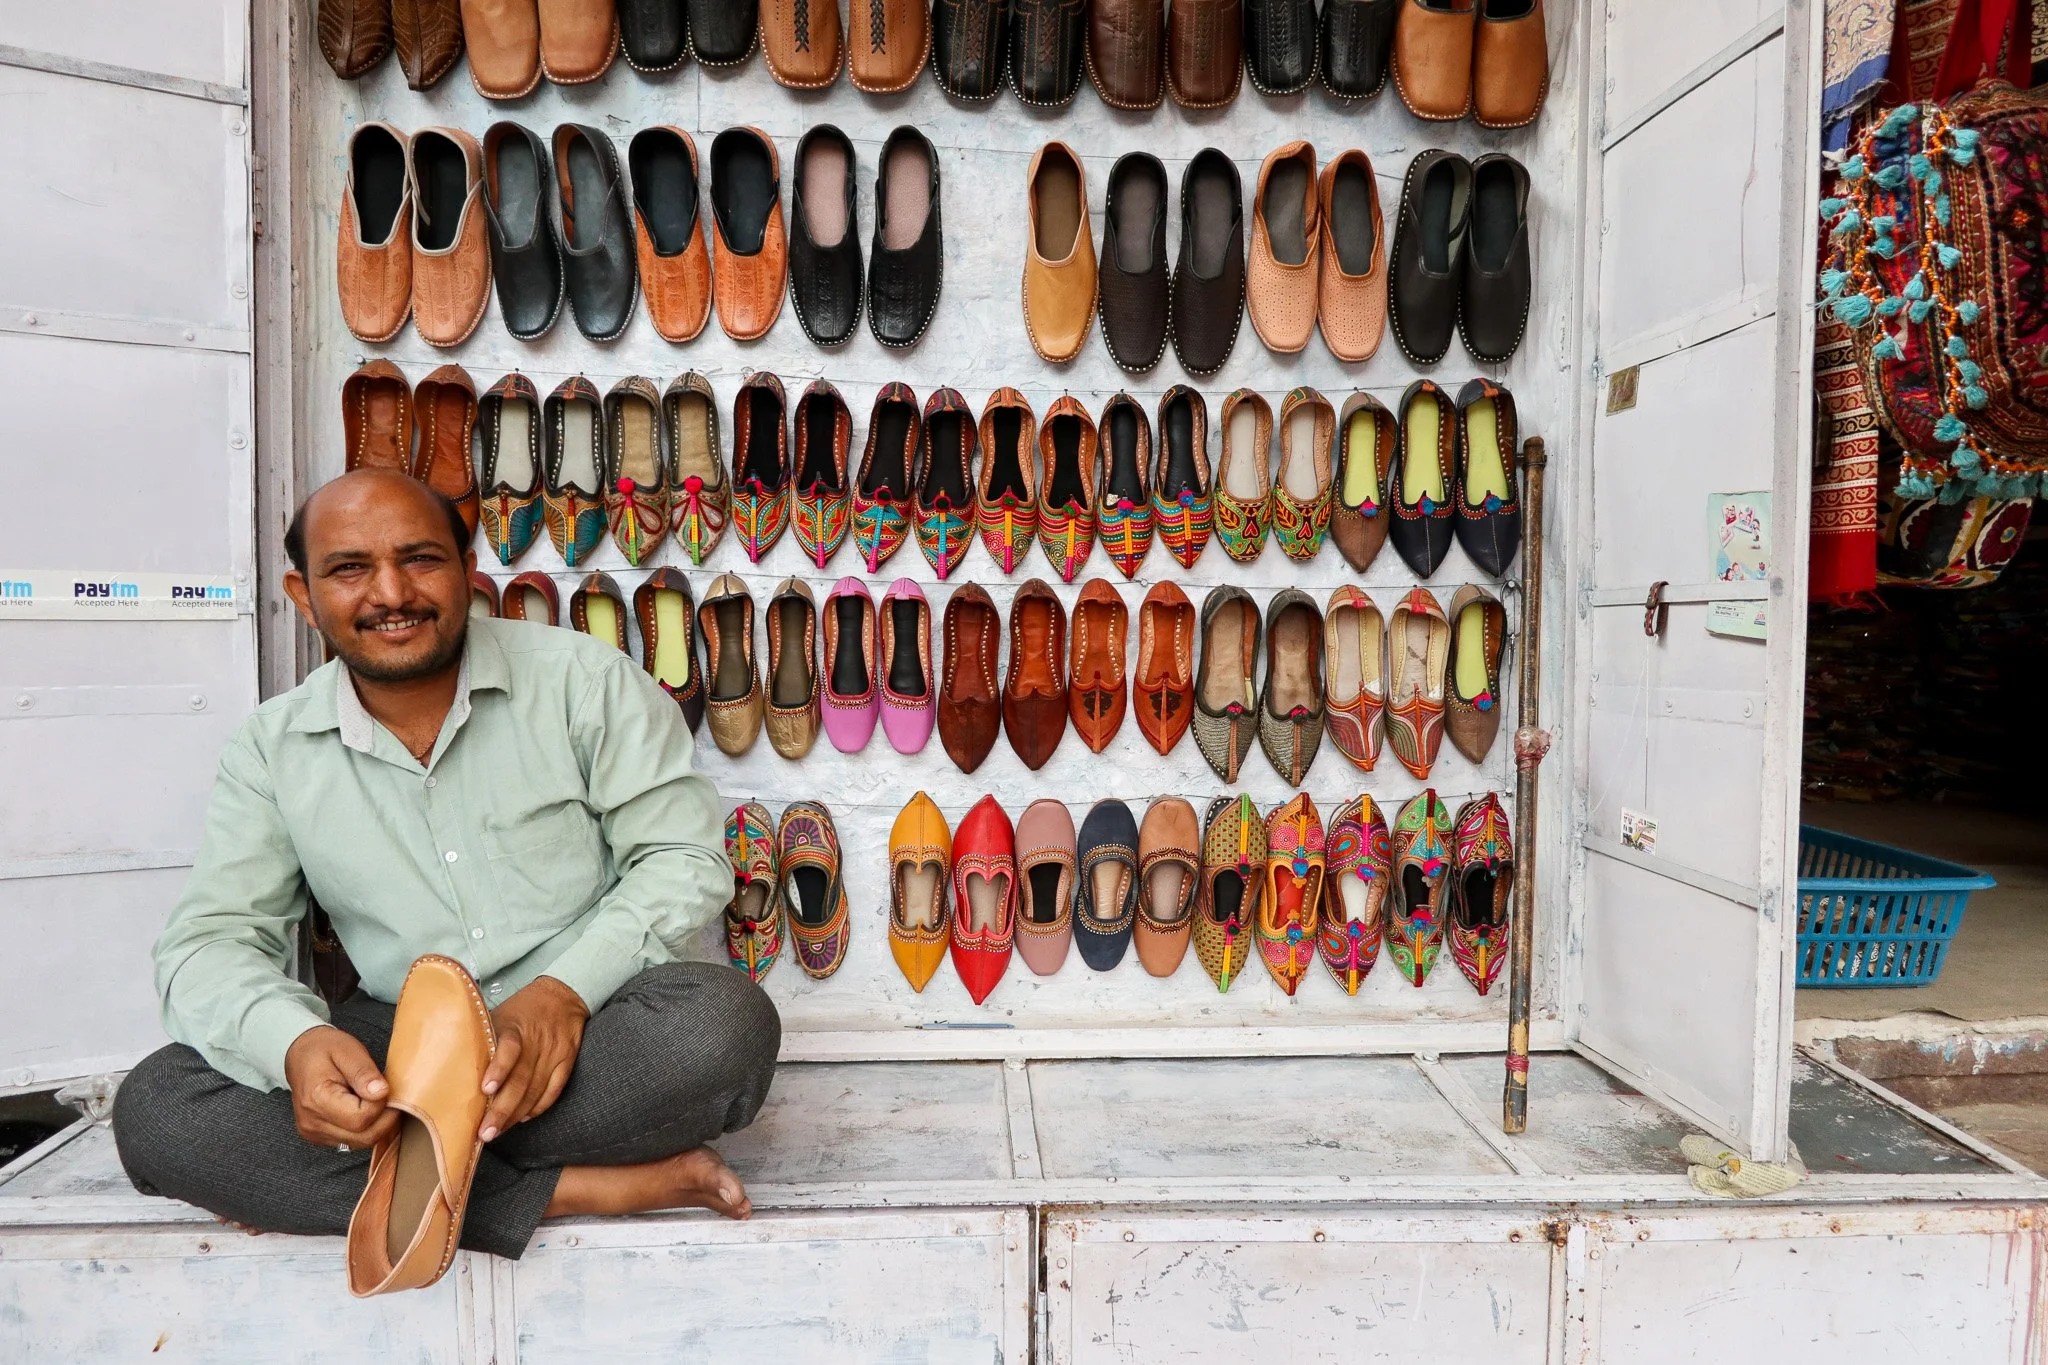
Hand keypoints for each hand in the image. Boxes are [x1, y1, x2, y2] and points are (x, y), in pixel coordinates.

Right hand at [285, 1026, 396, 1149]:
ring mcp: (314, 1133)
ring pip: (360, 1142)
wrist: (300, 1056)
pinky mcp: (320, 1137)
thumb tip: (381, 1093)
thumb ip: (364, 1072)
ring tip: (375, 1100)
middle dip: (385, 1118)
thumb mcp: (347, 1050)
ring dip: (377, 1125)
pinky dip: (366, 1129)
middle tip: (388, 1095)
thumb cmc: (324, 1049)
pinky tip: (365, 1109)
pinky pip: (352, 1141)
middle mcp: (312, 1122)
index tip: (384, 1087)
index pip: (361, 1118)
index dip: (381, 1105)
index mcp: (317, 1099)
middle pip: (363, 1137)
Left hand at [480, 976, 588, 1140]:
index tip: (485, 1090)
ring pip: (536, 1090)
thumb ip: (483, 1037)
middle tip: (485, 1132)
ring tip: (497, 1131)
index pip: (509, 1049)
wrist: (563, 996)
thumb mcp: (500, 1014)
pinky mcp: (566, 1062)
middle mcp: (536, 1043)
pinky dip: (539, 1107)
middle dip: (502, 1109)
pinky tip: (523, 1118)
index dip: (498, 1069)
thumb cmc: (522, 1009)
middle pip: (521, 1080)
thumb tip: (451, 1062)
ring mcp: (554, 1054)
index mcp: (516, 1028)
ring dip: (516, 1114)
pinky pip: (554, 1090)